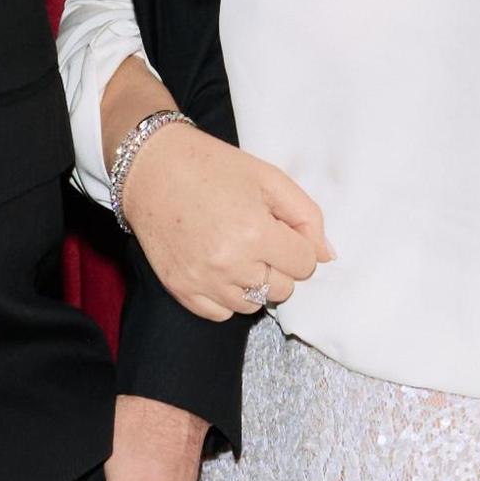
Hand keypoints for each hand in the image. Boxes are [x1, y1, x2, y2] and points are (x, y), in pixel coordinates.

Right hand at [118, 121, 330, 323]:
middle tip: (257, 237)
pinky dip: (227, 296)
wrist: (152, 168)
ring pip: (255, 305)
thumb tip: (327, 256)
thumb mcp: (269, 178)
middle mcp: (229, 263)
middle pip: (283, 289)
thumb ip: (306, 217)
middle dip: (279, 265)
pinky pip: (222, 313)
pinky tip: (218, 266)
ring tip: (237, 250)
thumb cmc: (213, 167)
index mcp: (254, 232)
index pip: (304, 265)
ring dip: (254, 282)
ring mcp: (203, 280)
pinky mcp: (181, 289)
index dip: (298, 245)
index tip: (280, 229)